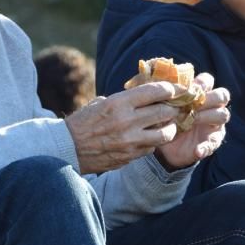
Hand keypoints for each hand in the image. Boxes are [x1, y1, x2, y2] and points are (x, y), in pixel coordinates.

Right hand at [65, 82, 180, 174]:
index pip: (155, 91)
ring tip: (168, 125)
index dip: (171, 88)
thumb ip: (124, 99)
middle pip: (165, 112)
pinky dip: (154, 142)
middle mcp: (127, 121)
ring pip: (165, 134)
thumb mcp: (101, 103)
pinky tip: (150, 138)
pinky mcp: (130, 156)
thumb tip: (145, 93)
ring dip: (170, 128)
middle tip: (176, 107)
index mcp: (119, 103)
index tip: (177, 89)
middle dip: (174, 108)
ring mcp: (130, 141)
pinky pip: (152, 148)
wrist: (68, 148)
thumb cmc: (84, 122)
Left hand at [154, 74, 230, 168]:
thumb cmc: (164, 119)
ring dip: (207, 116)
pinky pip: (214, 142)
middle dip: (209, 97)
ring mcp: (214, 123)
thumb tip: (149, 81)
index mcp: (198, 93)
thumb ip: (161, 95)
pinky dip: (206, 147)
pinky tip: (198, 151)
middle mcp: (210, 106)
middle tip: (194, 103)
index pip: (207, 80)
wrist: (165, 145)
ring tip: (192, 121)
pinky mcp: (212, 140)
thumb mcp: (161, 107)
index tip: (188, 89)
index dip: (202, 82)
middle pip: (221, 95)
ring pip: (223, 114)